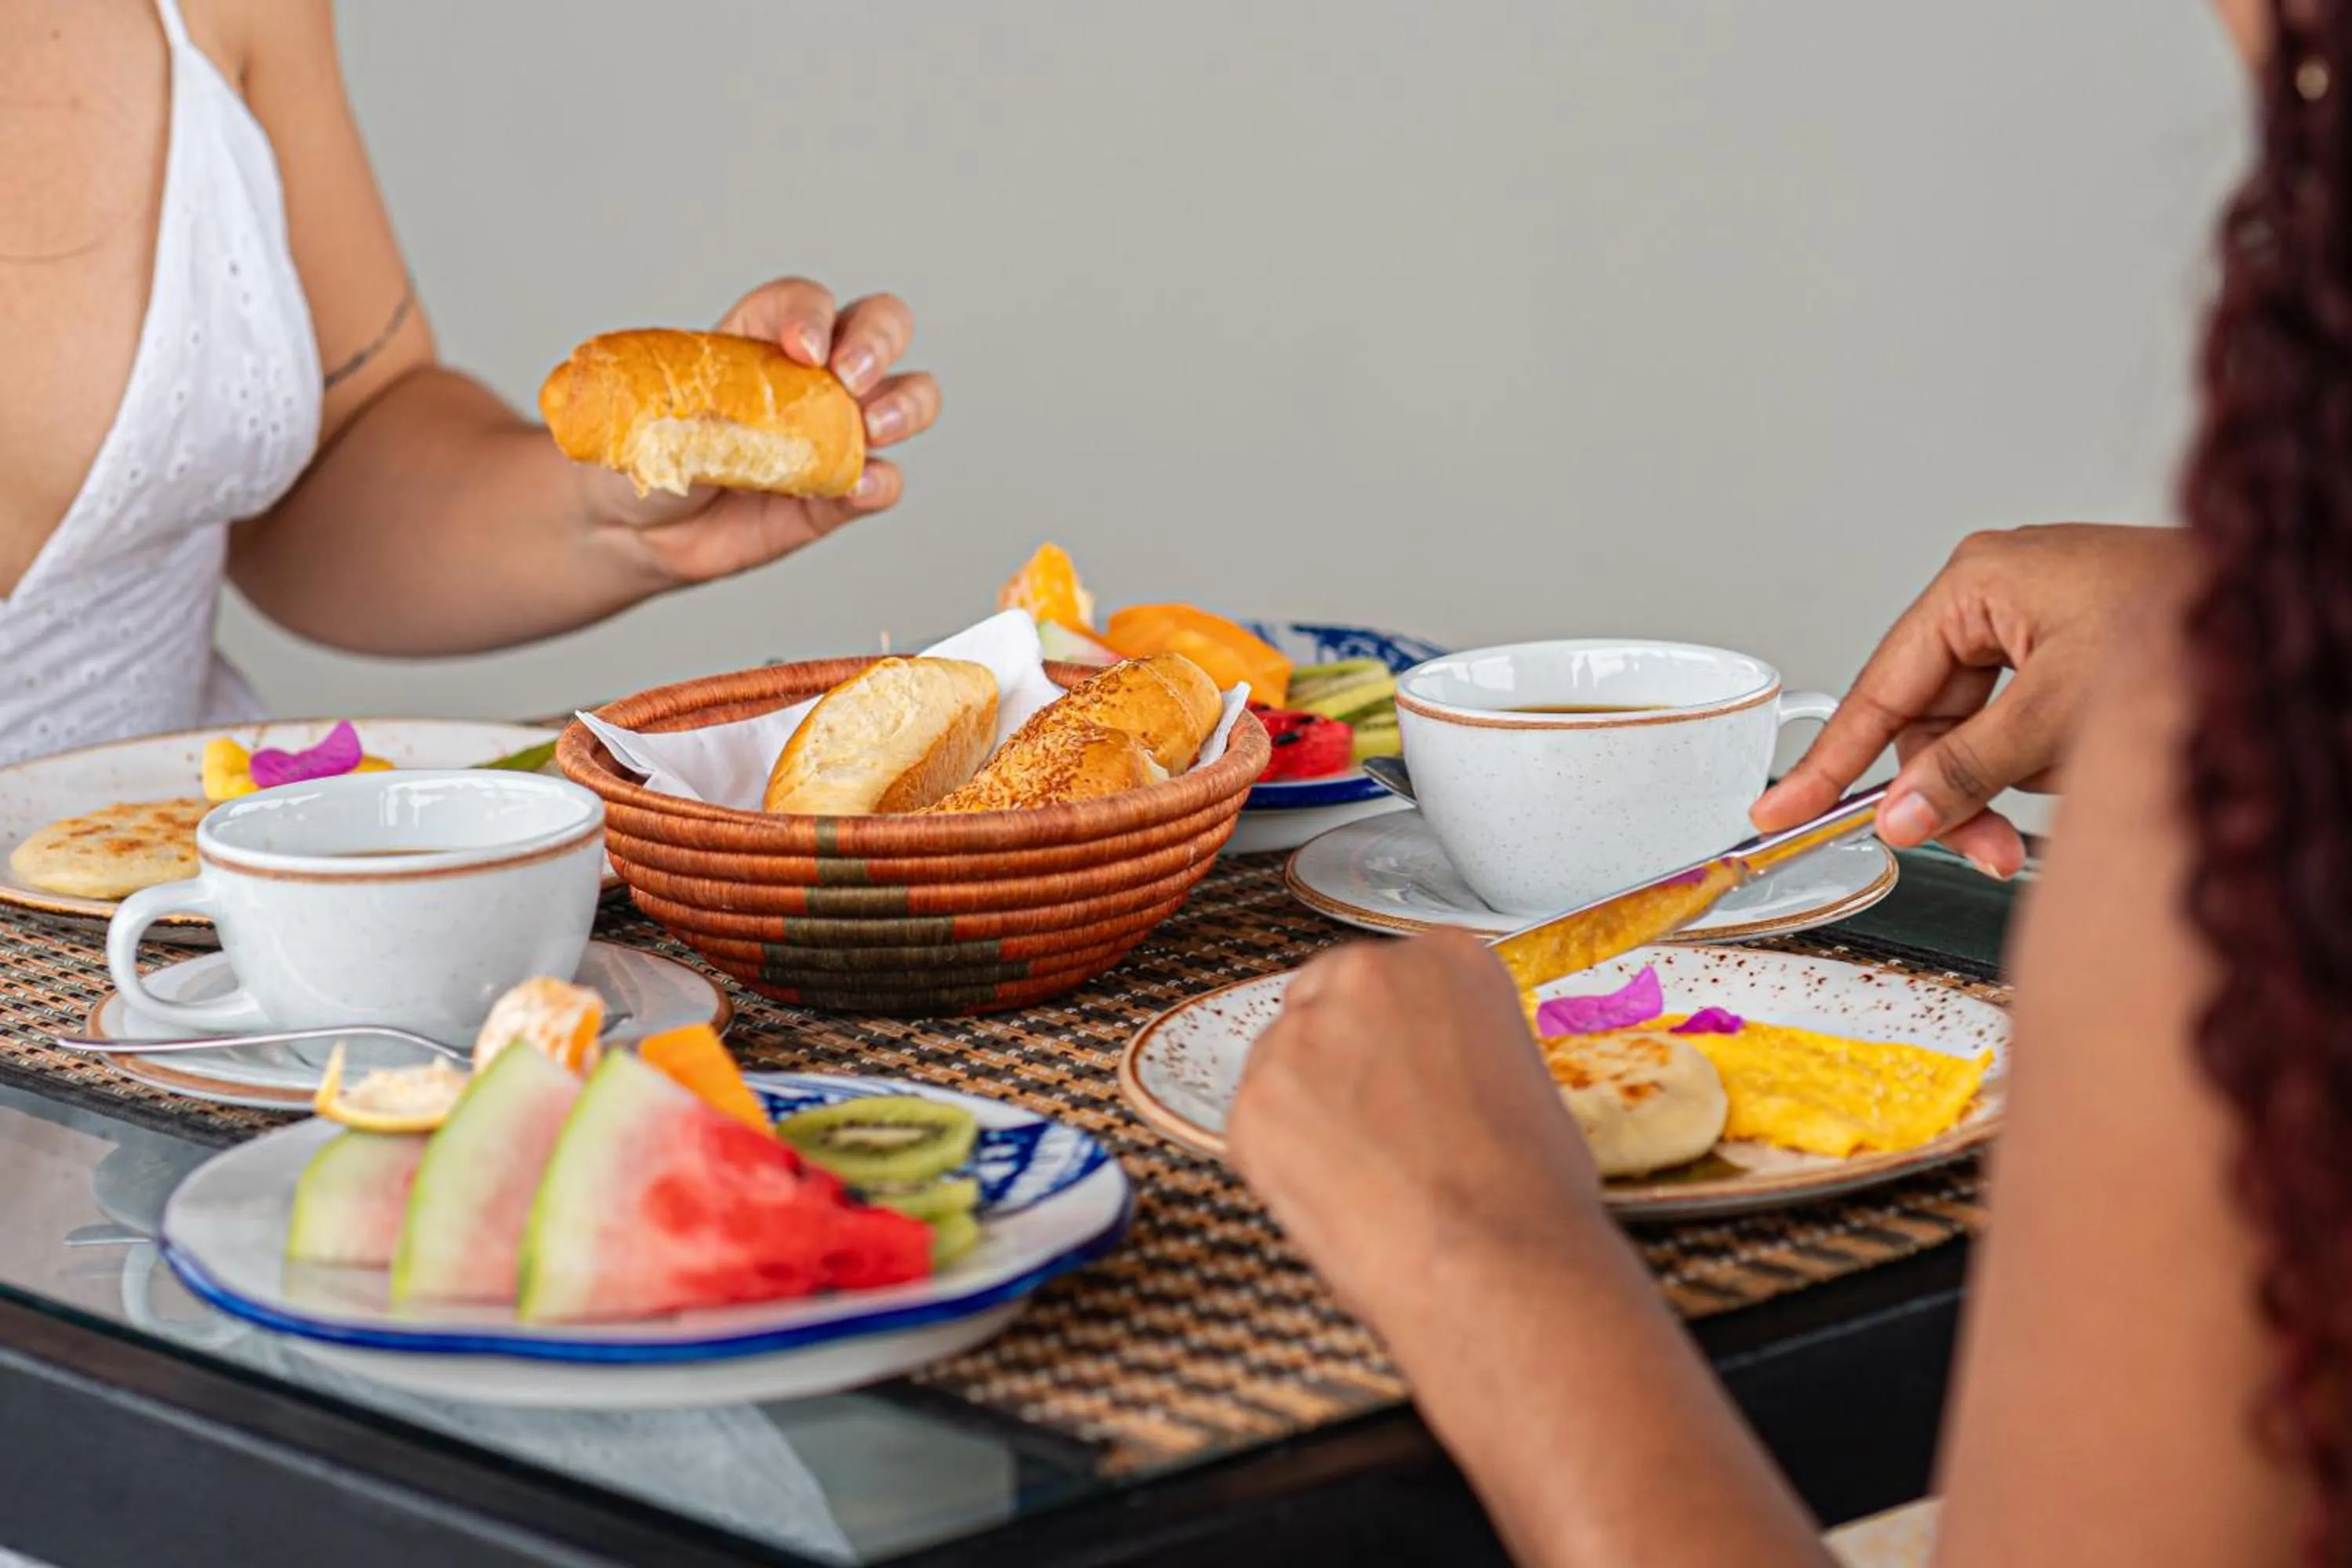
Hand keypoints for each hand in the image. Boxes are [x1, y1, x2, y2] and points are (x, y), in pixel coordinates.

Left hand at [588, 278, 940, 584]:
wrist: (630, 524)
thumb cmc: (641, 451)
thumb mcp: (655, 416)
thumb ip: (707, 412)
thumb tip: (748, 423)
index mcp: (760, 336)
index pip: (802, 303)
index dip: (810, 316)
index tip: (801, 348)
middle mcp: (812, 376)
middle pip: (879, 325)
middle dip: (879, 341)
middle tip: (851, 377)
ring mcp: (834, 433)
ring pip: (907, 397)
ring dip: (904, 405)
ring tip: (873, 427)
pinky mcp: (840, 494)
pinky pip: (883, 481)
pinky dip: (881, 482)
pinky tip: (858, 487)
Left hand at [1227, 931, 1603, 1331]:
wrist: (1498, 1262)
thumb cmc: (1528, 1192)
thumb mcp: (1519, 1078)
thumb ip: (1455, 1050)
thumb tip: (1423, 1076)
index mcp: (1446, 960)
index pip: (1388, 979)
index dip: (1390, 1039)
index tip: (1399, 1073)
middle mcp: (1367, 977)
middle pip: (1324, 1006)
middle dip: (1339, 1064)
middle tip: (1375, 1128)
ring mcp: (1302, 1036)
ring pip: (1283, 1067)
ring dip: (1308, 1113)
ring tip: (1365, 1175)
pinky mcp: (1255, 1103)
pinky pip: (1256, 1128)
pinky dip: (1282, 1165)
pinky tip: (1337, 1196)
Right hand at [1751, 523, 2188, 877]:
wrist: (2290, 609)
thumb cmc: (2190, 622)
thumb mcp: (2061, 711)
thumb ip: (1970, 768)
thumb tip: (1901, 814)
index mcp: (1977, 583)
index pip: (1880, 689)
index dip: (1831, 759)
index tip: (1782, 808)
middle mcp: (1997, 598)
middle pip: (1930, 723)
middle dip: (1959, 792)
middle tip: (1990, 850)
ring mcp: (2036, 626)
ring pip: (1980, 736)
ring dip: (2013, 784)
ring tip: (2067, 798)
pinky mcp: (2072, 653)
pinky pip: (2026, 728)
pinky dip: (2047, 763)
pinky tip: (2086, 767)